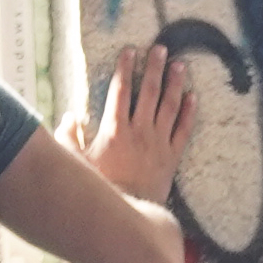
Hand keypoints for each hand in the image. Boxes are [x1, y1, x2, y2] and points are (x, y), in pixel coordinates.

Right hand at [80, 40, 200, 208]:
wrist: (127, 215)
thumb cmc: (100, 189)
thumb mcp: (77, 164)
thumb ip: (70, 138)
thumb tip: (70, 117)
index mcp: (115, 130)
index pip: (120, 91)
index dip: (125, 69)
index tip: (129, 51)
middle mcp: (140, 132)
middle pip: (149, 92)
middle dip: (154, 67)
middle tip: (160, 48)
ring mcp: (158, 144)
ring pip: (170, 106)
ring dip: (175, 84)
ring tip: (180, 64)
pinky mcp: (172, 158)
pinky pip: (184, 130)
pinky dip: (189, 113)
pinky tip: (193, 97)